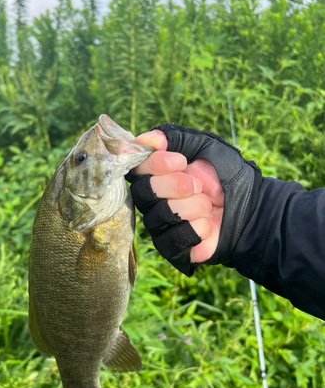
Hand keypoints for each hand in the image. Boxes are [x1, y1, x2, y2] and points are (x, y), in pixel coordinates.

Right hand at [133, 130, 223, 262]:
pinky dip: (197, 229)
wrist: (251, 209)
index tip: (181, 161)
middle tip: (198, 185)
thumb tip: (147, 139)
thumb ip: (175, 138)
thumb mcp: (205, 147)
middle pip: (143, 194)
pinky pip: (173, 239)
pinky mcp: (172, 248)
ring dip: (192, 207)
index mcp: (155, 176)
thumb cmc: (227, 176)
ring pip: (161, 217)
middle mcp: (152, 202)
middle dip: (175, 186)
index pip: (136, 170)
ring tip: (208, 206)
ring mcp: (160, 226)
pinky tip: (208, 225)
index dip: (155, 165)